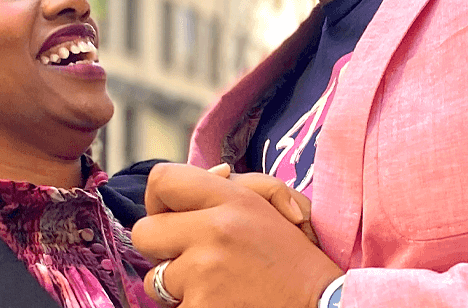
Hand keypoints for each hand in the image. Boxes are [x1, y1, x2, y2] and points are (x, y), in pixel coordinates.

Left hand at [132, 163, 342, 307]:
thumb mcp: (269, 205)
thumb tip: (214, 172)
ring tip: (215, 284)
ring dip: (177, 285)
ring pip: (156, 279)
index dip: (159, 200)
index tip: (172, 216)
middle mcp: (213, 232)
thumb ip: (232, 185)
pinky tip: (222, 303)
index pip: (161, 181)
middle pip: (144, 233)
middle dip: (160, 248)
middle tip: (187, 255)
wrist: (324, 307)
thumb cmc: (292, 256)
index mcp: (229, 200)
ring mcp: (204, 275)